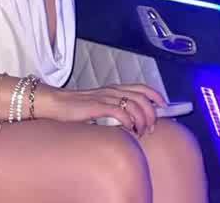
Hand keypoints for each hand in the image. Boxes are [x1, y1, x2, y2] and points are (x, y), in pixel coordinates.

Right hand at [38, 83, 166, 136]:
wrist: (55, 103)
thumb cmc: (75, 107)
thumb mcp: (98, 106)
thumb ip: (113, 109)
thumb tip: (129, 121)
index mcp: (113, 89)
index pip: (140, 87)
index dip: (155, 95)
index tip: (164, 105)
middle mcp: (111, 91)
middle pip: (142, 97)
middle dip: (151, 113)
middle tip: (150, 127)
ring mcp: (104, 97)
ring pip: (134, 104)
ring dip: (142, 120)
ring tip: (140, 132)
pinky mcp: (97, 106)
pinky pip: (120, 111)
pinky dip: (128, 121)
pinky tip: (128, 129)